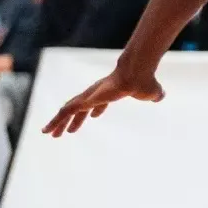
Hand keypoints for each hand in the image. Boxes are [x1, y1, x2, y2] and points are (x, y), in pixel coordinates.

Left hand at [41, 64, 165, 136]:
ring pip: (68, 110)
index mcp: (110, 91)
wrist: (137, 73)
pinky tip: (48, 130)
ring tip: (48, 133)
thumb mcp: (151, 91)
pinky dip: (56, 121)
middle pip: (80, 108)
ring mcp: (89, 96)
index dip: (97, 109)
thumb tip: (160, 95)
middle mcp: (96, 93)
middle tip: (65, 131)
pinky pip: (66, 112)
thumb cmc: (144, 81)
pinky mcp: (85, 100)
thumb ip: (153, 93)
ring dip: (58, 122)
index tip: (96, 116)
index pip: (100, 101)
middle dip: (72, 120)